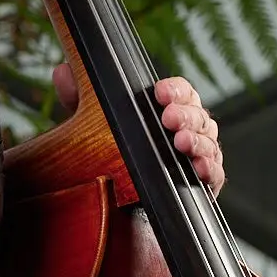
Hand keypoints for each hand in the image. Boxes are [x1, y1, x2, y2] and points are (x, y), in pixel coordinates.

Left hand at [50, 64, 225, 192]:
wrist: (122, 205)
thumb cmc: (115, 155)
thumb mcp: (91, 123)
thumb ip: (78, 97)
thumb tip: (61, 71)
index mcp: (169, 109)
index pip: (181, 92)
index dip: (175, 90)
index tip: (160, 93)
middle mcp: (189, 129)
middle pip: (198, 114)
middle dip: (186, 115)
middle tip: (170, 118)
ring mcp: (199, 156)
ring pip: (208, 141)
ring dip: (198, 141)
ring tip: (182, 143)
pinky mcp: (204, 184)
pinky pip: (215, 173)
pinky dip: (209, 169)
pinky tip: (198, 167)